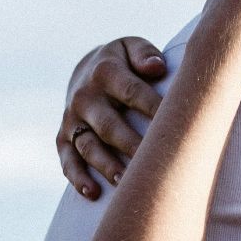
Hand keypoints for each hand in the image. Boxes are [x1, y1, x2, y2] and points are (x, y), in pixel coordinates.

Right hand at [58, 37, 166, 198]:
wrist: (86, 70)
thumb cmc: (123, 63)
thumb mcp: (131, 47)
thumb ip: (144, 54)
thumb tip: (156, 68)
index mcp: (106, 72)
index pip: (133, 92)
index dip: (155, 109)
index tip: (177, 127)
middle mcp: (85, 97)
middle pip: (110, 125)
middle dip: (131, 144)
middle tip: (154, 163)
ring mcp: (72, 119)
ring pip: (88, 146)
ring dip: (106, 165)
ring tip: (125, 182)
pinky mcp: (63, 138)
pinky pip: (68, 160)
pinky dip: (77, 178)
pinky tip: (92, 193)